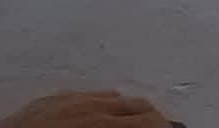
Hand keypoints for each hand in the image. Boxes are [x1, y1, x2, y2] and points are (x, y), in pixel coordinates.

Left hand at [1, 90, 173, 127]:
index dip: (163, 126)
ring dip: (128, 111)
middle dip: (153, 118)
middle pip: (138, 105)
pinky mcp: (54, 97)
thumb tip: (137, 127)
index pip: (148, 120)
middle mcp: (91, 106)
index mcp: (102, 123)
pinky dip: (102, 105)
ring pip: (115, 97)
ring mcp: (72, 98)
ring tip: (128, 125)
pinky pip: (89, 94)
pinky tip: (98, 117)